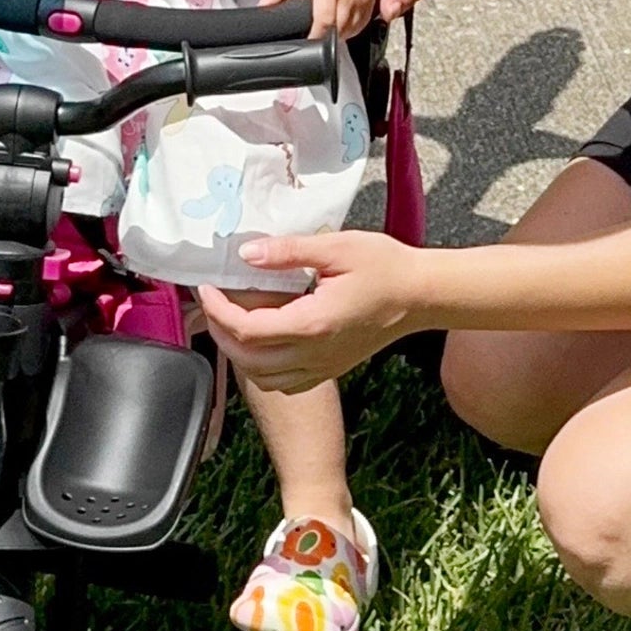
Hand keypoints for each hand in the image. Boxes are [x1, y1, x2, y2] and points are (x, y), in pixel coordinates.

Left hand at [196, 231, 427, 393]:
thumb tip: (247, 254)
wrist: (422, 295)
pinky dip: (264, 369)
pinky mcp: (331, 368)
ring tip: (232, 322)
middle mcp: (315, 352)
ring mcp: (324, 365)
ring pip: (264, 378)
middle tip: (212, 303)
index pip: (247, 329)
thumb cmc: (385, 267)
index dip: (218, 310)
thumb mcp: (336, 247)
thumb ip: (288, 251)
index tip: (207, 287)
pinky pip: (286, 383)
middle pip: (248, 359)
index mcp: (312, 323)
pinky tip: (264, 342)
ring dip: (240, 354)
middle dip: (220, 333)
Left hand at [258, 0, 376, 37]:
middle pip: (339, 30)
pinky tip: (341, 18)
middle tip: (316, 33)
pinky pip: (363, 23)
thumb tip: (261, 9)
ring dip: (340, 33)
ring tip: (329, 23)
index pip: (324, 23)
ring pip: (352, 29)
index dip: (316, 37)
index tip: (308, 45)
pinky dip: (352, 26)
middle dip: (327, 37)